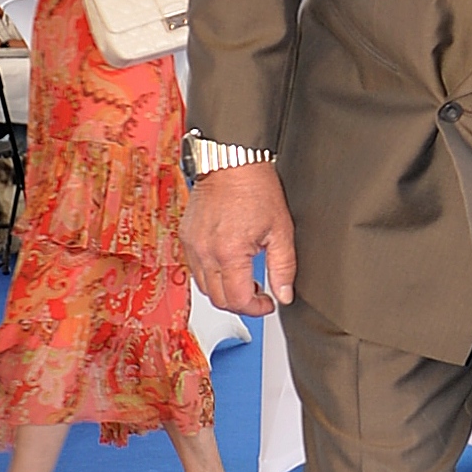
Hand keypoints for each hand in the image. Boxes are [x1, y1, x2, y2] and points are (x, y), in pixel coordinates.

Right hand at [183, 163, 297, 315]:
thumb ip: (284, 267)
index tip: (269, 304)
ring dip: (225, 291)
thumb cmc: (256, 188)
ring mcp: (193, 245)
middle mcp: (205, 252)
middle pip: (218, 299)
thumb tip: (284, 294)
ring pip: (204, 287)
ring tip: (246, 279)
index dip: (257, 309)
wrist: (232, 162)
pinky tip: (229, 265)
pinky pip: (195, 269)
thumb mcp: (281, 230)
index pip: (238, 300)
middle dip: (241, 303)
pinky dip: (212, 275)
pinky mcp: (187, 237)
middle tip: (259, 295)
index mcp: (229, 253)